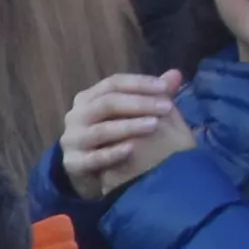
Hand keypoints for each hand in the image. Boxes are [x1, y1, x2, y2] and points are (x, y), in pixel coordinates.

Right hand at [56, 71, 195, 197]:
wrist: (87, 174)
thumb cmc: (111, 139)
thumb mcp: (129, 115)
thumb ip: (151, 96)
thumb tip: (175, 74)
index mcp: (87, 98)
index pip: (113, 83)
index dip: (139, 83)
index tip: (165, 87)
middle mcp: (76, 116)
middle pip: (107, 103)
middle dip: (139, 104)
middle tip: (166, 107)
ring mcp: (72, 140)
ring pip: (101, 130)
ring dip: (129, 126)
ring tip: (155, 125)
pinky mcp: (73, 163)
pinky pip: (94, 158)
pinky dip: (114, 153)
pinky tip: (133, 149)